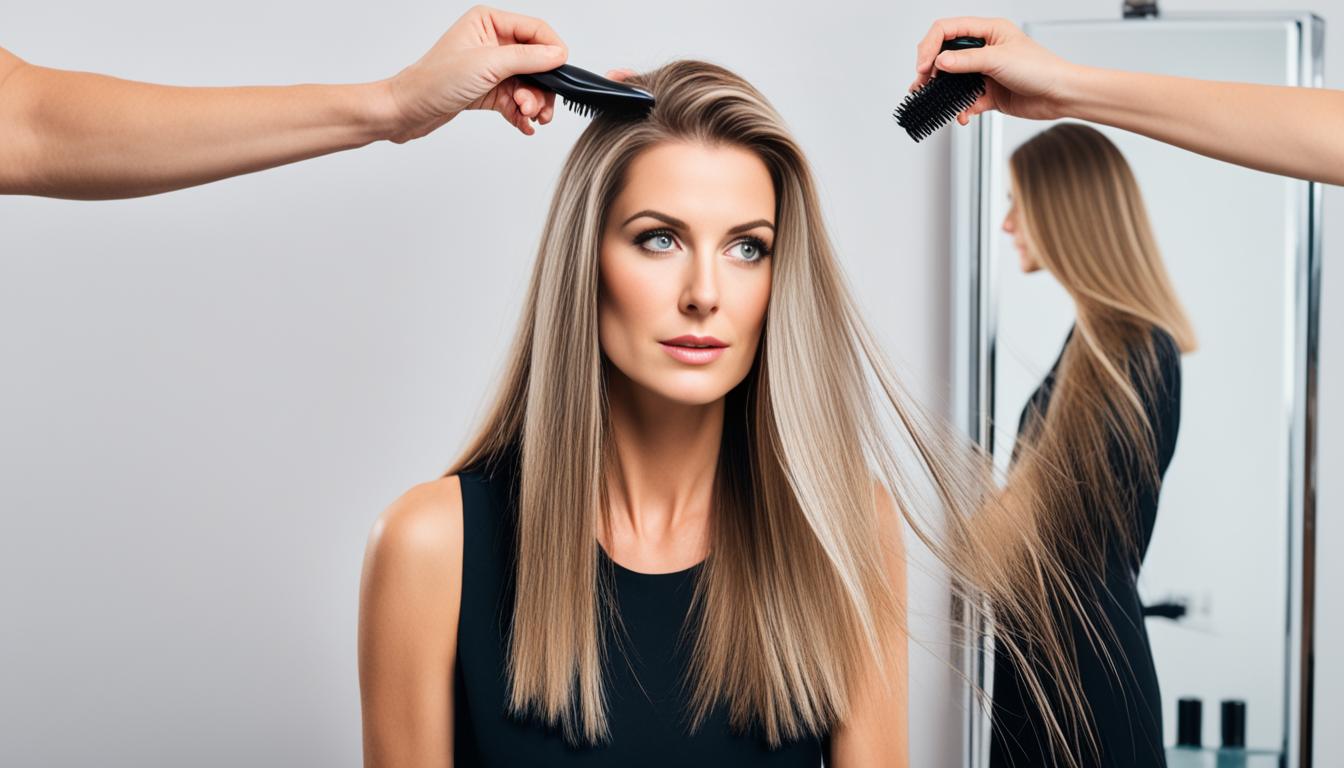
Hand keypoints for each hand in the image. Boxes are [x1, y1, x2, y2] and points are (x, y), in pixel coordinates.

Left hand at [382, 5, 567, 141]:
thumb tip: (558, 54)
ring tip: (528, 117)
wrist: (408, 110)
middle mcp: (492, 42)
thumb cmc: (434, 81)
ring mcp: (491, 68)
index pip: (536, 30)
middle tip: (538, 108)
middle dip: (542, 87)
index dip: (553, 51)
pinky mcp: (488, 90)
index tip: (562, 74)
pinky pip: (516, 101)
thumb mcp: (487, 65)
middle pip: (536, 62)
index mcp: (489, 23)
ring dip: (533, 104)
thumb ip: (527, 58)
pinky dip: (522, 115)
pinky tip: (524, 126)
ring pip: (528, 85)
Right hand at [910, 17, 1080, 123]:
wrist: (1060, 95)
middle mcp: (985, 49)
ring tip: (935, 102)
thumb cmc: (1041, 69)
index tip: (924, 66)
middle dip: (931, 71)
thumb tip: (939, 62)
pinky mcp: (989, 93)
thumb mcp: (998, 59)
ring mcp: (985, 72)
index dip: (931, 46)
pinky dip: (962, 109)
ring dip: (943, 93)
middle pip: (946, 55)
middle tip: (922, 85)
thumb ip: (965, 61)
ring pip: (954, 80)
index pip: (948, 30)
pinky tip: (964, 115)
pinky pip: (966, 100)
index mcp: (988, 31)